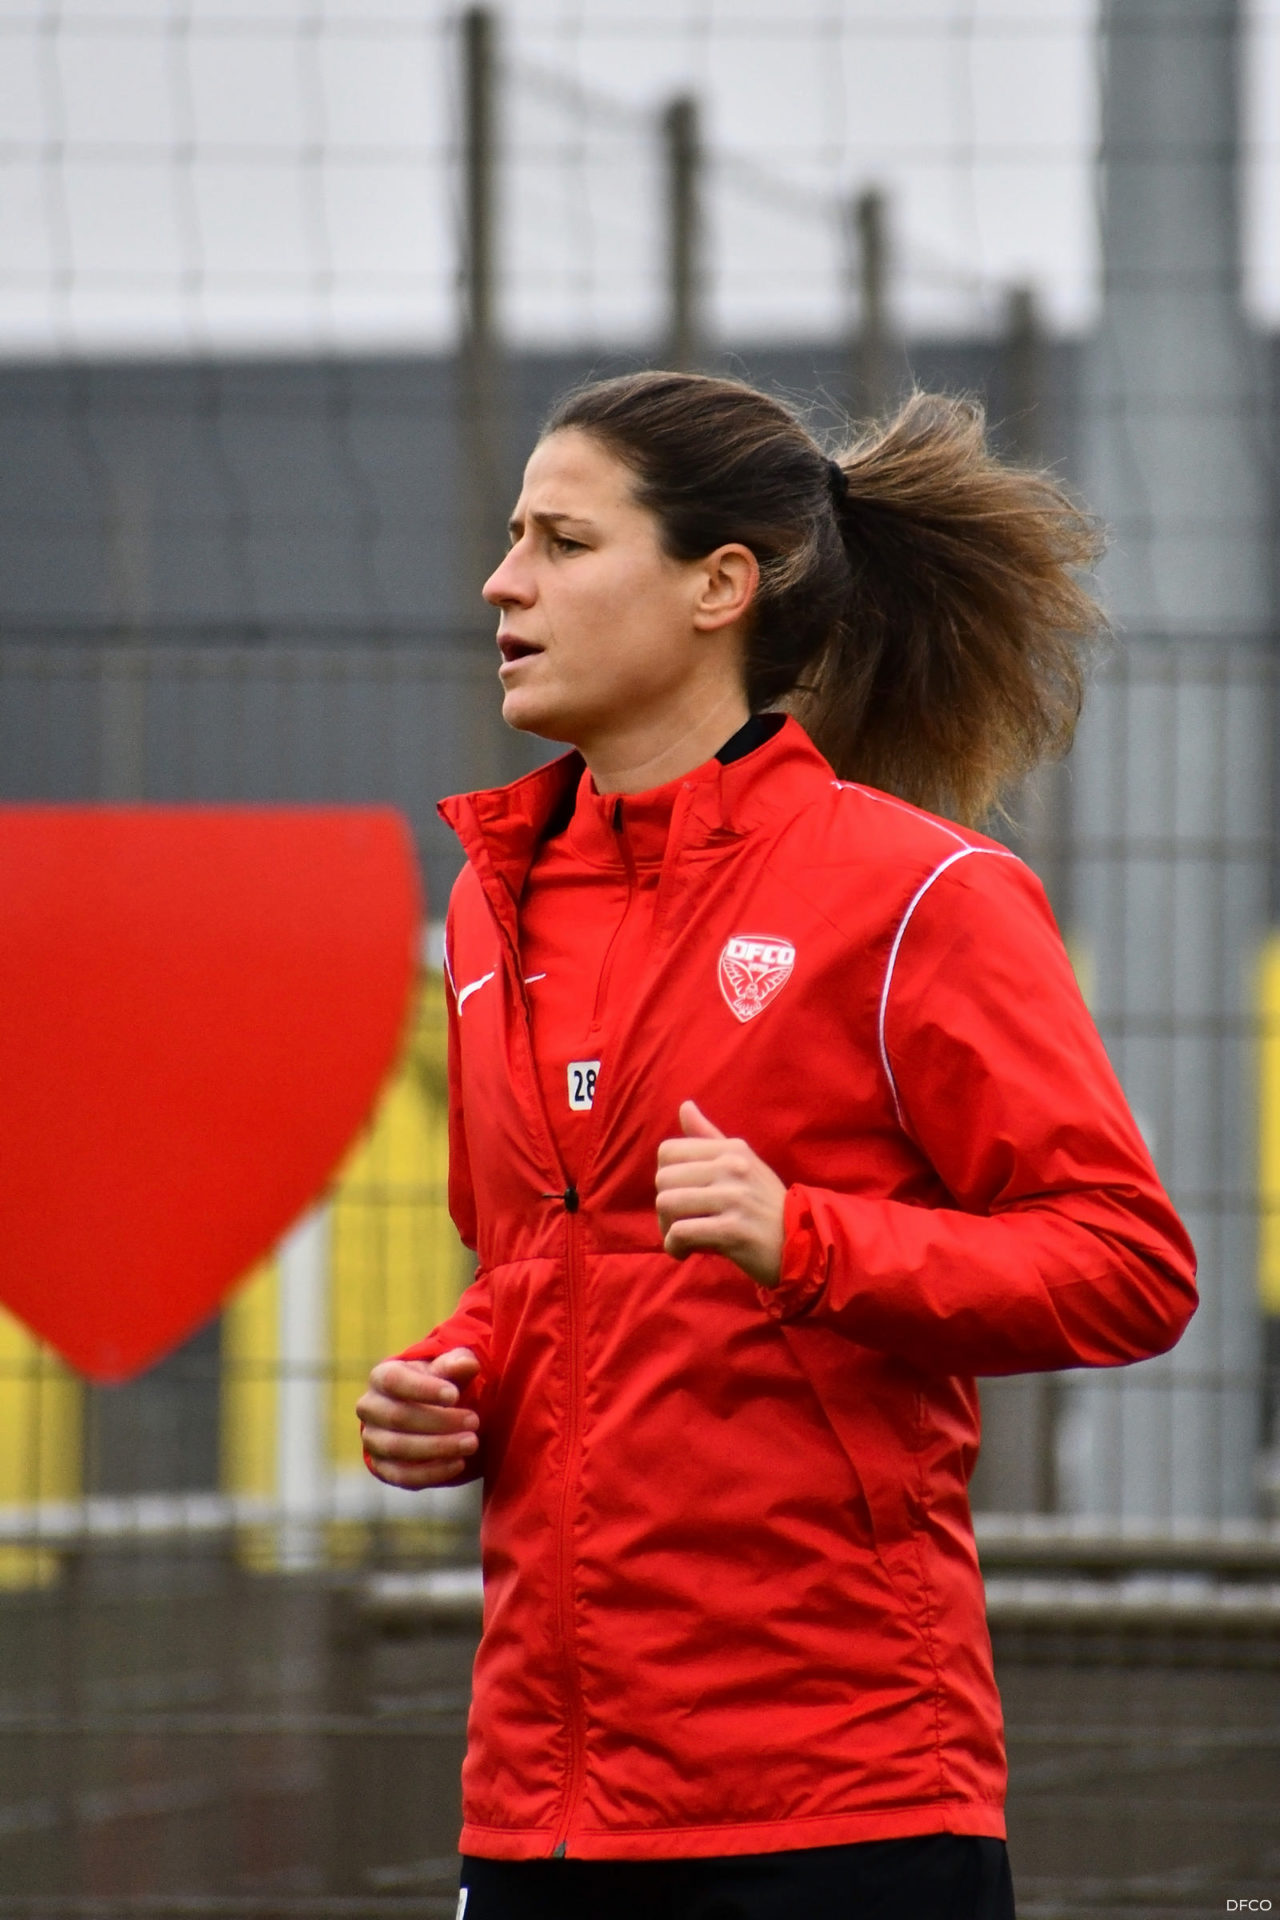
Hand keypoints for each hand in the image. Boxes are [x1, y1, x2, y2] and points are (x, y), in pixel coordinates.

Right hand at [356, 1347, 481, 1489]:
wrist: (427, 1412)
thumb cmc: (437, 1383)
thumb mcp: (448, 1369)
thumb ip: (457, 1363)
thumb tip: (468, 1364)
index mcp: (381, 1377)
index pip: (393, 1381)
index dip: (423, 1389)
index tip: (454, 1395)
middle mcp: (370, 1408)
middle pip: (397, 1416)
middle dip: (439, 1421)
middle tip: (474, 1421)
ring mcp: (373, 1440)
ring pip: (397, 1447)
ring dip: (438, 1447)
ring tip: (471, 1443)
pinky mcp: (382, 1468)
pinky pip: (402, 1476)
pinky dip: (431, 1473)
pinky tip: (459, 1463)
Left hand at [655, 1100, 785, 1286]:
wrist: (802, 1243)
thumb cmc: (765, 1204)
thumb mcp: (743, 1163)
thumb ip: (709, 1137)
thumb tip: (684, 1105)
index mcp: (732, 1149)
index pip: (668, 1151)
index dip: (666, 1177)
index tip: (681, 1197)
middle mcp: (733, 1168)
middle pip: (664, 1179)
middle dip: (664, 1207)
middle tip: (680, 1223)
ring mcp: (735, 1198)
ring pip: (667, 1203)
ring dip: (667, 1228)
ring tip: (683, 1239)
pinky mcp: (734, 1230)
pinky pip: (681, 1232)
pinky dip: (675, 1246)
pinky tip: (685, 1252)